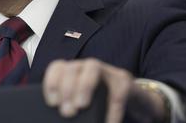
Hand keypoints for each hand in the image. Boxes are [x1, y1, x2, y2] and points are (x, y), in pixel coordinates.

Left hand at [42, 58, 167, 122]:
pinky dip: (113, 108)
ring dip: (84, 85)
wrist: (133, 103)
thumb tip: (63, 114)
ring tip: (81, 106)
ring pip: (93, 67)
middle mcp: (88, 67)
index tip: (52, 103)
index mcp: (74, 72)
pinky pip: (118, 90)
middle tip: (67, 111)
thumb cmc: (102, 104)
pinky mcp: (125, 81)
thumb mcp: (83, 103)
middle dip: (67, 88)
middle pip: (72, 67)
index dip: (51, 82)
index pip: (57, 68)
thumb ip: (71, 105)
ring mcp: (107, 71)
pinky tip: (109, 122)